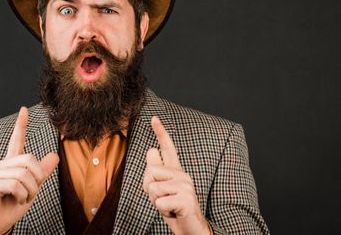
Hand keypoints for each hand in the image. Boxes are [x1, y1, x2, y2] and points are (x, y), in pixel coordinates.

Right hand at [0, 107, 59, 234]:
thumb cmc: (12, 206)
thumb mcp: (32, 188)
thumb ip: (42, 172)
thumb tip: (55, 156)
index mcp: (10, 164)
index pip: (16, 140)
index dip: (21, 125)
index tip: (24, 109)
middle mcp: (1, 165)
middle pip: (29, 160)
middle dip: (37, 179)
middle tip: (31, 193)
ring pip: (24, 174)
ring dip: (30, 191)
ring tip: (23, 198)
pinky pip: (15, 185)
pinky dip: (21, 196)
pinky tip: (16, 200)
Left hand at [143, 116, 210, 234]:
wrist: (190, 229)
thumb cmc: (173, 209)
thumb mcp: (160, 190)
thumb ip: (155, 173)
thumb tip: (151, 150)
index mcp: (175, 171)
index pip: (168, 148)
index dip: (161, 132)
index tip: (153, 118)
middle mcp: (182, 175)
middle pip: (151, 171)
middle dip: (149, 189)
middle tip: (163, 199)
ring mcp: (186, 186)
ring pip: (153, 187)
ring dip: (156, 201)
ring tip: (169, 206)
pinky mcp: (186, 199)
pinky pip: (159, 202)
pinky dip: (162, 211)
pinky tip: (174, 212)